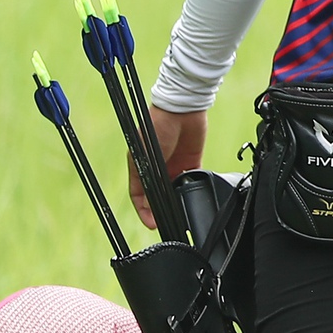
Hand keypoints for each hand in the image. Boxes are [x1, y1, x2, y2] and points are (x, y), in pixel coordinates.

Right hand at [133, 107, 204, 230]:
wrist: (180, 108)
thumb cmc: (156, 127)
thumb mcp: (144, 155)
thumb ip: (146, 178)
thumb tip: (148, 203)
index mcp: (141, 166)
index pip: (139, 195)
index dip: (144, 211)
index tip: (151, 224)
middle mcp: (157, 168)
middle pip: (158, 195)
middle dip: (161, 209)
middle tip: (167, 222)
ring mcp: (174, 165)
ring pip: (176, 190)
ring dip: (177, 201)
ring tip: (180, 213)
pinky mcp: (192, 161)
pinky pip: (192, 179)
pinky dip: (192, 189)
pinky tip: (193, 198)